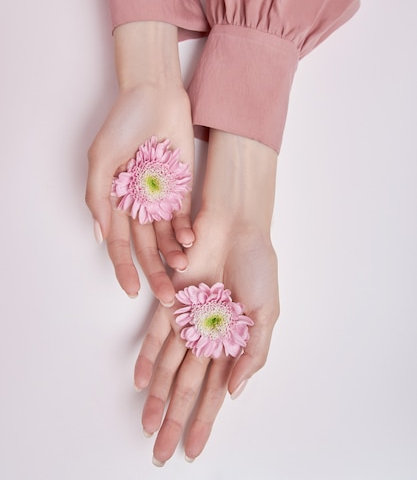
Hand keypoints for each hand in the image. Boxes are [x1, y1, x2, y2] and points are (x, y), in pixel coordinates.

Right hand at [85, 22, 194, 304]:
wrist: (156, 96)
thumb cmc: (123, 123)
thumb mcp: (101, 158)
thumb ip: (98, 196)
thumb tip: (100, 235)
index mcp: (114, 201)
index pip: (118, 243)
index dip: (123, 269)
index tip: (131, 291)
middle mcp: (138, 204)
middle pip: (145, 247)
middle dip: (155, 272)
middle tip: (167, 297)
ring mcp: (161, 197)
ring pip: (167, 237)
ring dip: (173, 255)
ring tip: (182, 270)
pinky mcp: (182, 188)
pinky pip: (184, 216)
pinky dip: (187, 231)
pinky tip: (190, 242)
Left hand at [134, 131, 279, 463]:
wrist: (238, 224)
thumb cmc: (258, 265)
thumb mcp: (267, 314)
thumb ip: (253, 353)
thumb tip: (234, 391)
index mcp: (233, 339)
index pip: (216, 390)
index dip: (205, 420)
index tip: (193, 449)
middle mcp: (207, 333)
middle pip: (189, 384)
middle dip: (176, 418)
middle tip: (161, 452)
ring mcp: (188, 316)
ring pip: (170, 365)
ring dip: (159, 395)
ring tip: (148, 426)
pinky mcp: (172, 298)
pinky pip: (157, 331)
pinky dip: (149, 355)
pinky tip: (142, 381)